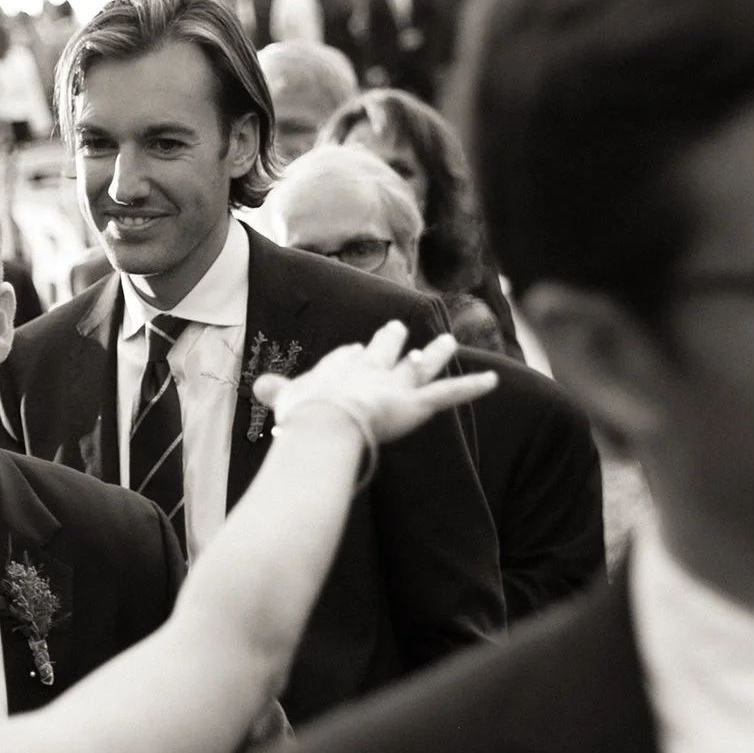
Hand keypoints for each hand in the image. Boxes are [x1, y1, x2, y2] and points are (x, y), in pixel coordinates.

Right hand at [253, 324, 494, 448]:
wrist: (325, 423)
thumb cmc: (303, 415)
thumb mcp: (285, 399)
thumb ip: (277, 391)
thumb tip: (259, 386)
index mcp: (340, 366)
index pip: (350, 356)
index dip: (353, 356)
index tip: (356, 352)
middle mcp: (371, 369)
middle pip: (384, 350)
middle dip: (391, 341)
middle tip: (395, 329)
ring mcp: (396, 385)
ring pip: (421, 366)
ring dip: (435, 353)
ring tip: (448, 341)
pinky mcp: (416, 402)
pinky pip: (449, 393)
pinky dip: (471, 387)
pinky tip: (494, 381)